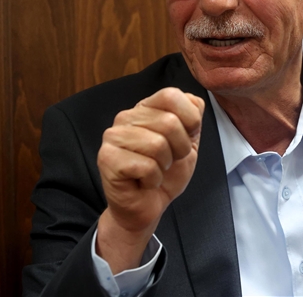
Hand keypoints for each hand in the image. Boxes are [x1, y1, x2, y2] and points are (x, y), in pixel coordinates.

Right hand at [95, 87, 203, 272]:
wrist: (148, 207)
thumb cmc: (166, 174)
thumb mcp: (189, 142)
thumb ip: (193, 118)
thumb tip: (195, 102)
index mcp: (146, 108)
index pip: (171, 95)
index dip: (189, 120)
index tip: (184, 140)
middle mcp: (126, 117)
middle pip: (169, 122)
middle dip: (179, 149)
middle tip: (167, 162)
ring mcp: (113, 137)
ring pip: (158, 145)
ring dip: (164, 166)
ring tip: (154, 171)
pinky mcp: (107, 159)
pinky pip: (146, 166)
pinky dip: (153, 179)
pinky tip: (143, 181)